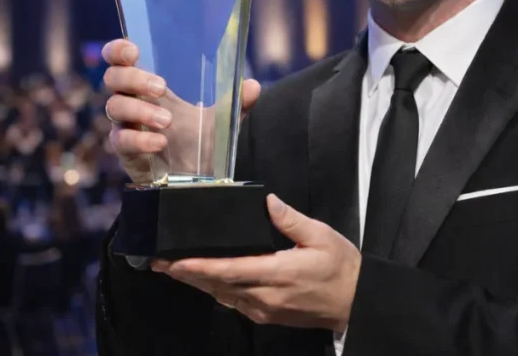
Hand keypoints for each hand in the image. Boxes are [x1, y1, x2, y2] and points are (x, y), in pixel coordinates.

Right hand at [101, 38, 260, 183]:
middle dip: (134, 78)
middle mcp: (133, 102)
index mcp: (149, 87)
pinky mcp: (125, 152)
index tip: (133, 52)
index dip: (118, 51)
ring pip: (114, 107)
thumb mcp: (222, 120)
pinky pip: (120, 141)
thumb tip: (253, 86)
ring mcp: (126, 127)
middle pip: (113, 79)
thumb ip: (237, 102)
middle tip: (161, 88)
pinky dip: (140, 140)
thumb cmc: (200, 142)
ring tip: (168, 122)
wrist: (195, 181)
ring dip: (140, 110)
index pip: (120, 60)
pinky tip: (160, 143)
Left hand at [152, 194, 360, 332]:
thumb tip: (267, 201)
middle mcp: (265, 296)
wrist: (357, 303)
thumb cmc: (341, 267)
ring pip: (223, 296)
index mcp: (277, 273)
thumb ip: (291, 220)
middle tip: (159, 263)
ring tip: (176, 270)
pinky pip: (235, 304)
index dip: (198, 267)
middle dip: (187, 275)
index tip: (174, 262)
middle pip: (218, 286)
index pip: (228, 270)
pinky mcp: (268, 316)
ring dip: (199, 284)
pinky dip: (217, 291)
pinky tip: (208, 283)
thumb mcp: (321, 236)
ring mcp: (265, 310)